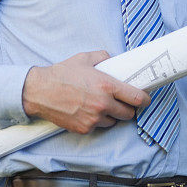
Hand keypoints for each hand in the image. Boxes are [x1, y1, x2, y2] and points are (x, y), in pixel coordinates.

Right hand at [22, 50, 151, 133]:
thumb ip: (104, 57)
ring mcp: (94, 119)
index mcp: (107, 86)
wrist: (40, 91)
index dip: (144, 99)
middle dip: (128, 108)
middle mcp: (103, 104)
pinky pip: (99, 126)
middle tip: (123, 101)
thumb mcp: (85, 58)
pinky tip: (89, 110)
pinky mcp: (84, 129)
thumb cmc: (63, 73)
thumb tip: (114, 60)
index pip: (136, 98)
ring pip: (114, 121)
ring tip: (102, 104)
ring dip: (112, 115)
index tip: (146, 98)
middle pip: (128, 114)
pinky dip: (98, 120)